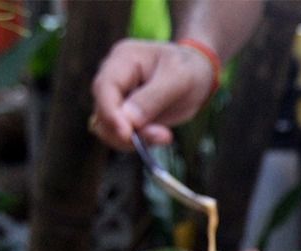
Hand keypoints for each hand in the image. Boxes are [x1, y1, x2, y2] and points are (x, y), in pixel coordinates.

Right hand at [90, 39, 215, 149]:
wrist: (198, 75)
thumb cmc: (188, 69)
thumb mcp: (179, 78)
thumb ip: (153, 97)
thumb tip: (129, 121)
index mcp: (123, 59)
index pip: (104, 87)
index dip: (111, 113)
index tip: (126, 134)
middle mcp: (114, 79)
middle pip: (102, 111)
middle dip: (125, 130)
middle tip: (161, 136)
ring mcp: (118, 98)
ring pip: (109, 128)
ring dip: (134, 139)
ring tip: (164, 135)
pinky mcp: (127, 116)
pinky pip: (123, 136)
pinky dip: (140, 141)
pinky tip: (161, 136)